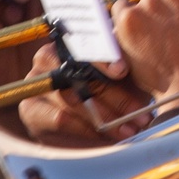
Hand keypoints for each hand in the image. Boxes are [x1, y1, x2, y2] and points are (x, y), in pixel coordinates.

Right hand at [12, 43, 153, 142]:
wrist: (80, 131)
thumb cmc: (108, 97)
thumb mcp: (121, 81)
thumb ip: (127, 71)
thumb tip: (148, 66)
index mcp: (70, 42)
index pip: (84, 44)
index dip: (103, 56)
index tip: (122, 70)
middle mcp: (48, 58)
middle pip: (80, 74)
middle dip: (116, 97)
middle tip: (140, 113)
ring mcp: (35, 82)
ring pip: (72, 97)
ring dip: (105, 117)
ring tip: (130, 129)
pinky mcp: (30, 109)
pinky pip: (59, 118)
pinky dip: (85, 128)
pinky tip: (105, 136)